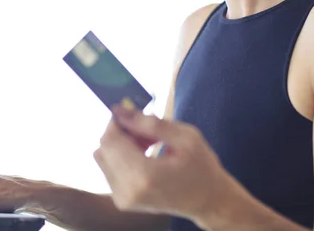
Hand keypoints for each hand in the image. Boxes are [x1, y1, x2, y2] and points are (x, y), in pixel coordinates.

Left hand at [93, 106, 235, 220]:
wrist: (208, 202)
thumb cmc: (202, 167)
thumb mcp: (185, 137)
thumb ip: (150, 123)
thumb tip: (120, 110)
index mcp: (144, 175)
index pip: (111, 139)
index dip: (117, 121)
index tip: (134, 113)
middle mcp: (127, 190)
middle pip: (105, 147)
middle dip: (122, 132)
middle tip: (148, 131)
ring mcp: (122, 198)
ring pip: (104, 156)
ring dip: (123, 144)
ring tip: (149, 143)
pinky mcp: (121, 199)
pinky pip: (110, 167)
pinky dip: (124, 156)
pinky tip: (145, 155)